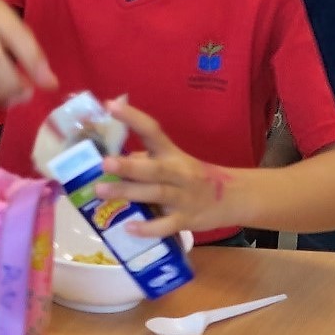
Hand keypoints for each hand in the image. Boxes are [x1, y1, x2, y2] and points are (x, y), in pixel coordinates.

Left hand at [95, 98, 233, 237]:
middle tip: (104, 163)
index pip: (152, 131)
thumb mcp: (172, 162)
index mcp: (171, 153)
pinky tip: (129, 228)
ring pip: (156, 194)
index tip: (111, 105)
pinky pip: (166, 225)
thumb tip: (110, 157)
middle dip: (128, 166)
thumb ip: (144, 159)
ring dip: (128, 192)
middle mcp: (178, 172)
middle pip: (153, 168)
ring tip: (101, 192)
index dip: (132, 117)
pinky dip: (148, 228)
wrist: (233, 199)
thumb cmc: (191, 177)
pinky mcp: (187, 220)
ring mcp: (183, 197)